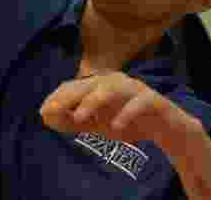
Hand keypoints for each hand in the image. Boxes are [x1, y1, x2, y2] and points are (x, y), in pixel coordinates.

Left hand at [39, 72, 193, 147]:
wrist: (168, 130)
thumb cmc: (129, 122)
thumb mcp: (98, 124)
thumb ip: (74, 120)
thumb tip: (46, 117)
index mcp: (100, 84)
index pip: (74, 86)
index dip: (57, 98)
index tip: (42, 112)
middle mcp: (116, 81)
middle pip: (88, 85)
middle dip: (68, 98)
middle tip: (52, 113)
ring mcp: (134, 89)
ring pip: (111, 89)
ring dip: (93, 102)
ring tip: (79, 118)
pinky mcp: (152, 100)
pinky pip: (138, 103)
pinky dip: (126, 113)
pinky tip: (116, 127)